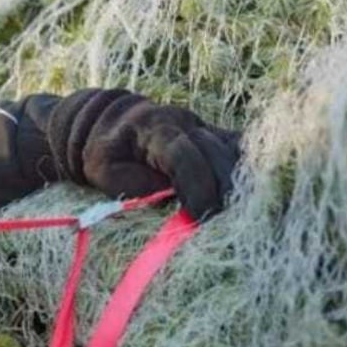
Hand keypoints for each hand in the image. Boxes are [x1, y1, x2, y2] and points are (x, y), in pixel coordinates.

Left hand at [48, 89, 240, 219]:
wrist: (108, 122)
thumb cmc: (104, 151)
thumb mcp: (103, 171)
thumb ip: (133, 184)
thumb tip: (168, 196)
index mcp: (155, 129)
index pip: (184, 156)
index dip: (197, 187)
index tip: (201, 216)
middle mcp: (185, 122)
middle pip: (217, 154)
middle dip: (223, 190)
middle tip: (222, 224)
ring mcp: (203, 126)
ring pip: (233, 150)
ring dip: (237, 183)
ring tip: (234, 215)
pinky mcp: (213, 134)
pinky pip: (236, 149)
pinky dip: (242, 171)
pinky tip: (243, 196)